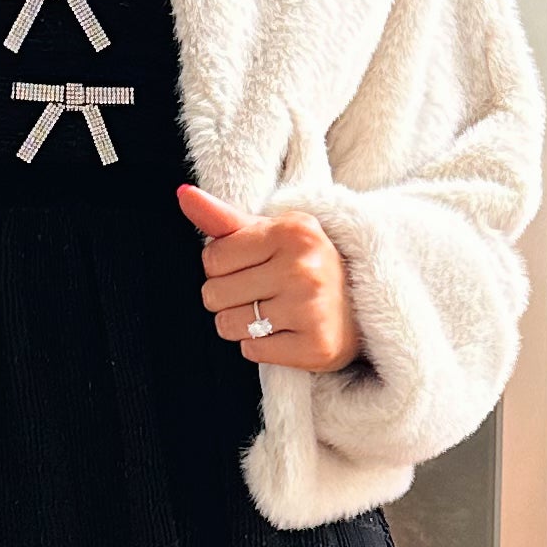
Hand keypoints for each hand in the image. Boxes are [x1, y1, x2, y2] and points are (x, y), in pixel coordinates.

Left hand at [177, 184, 359, 370]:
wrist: (362, 304)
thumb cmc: (305, 265)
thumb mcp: (271, 233)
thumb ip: (224, 218)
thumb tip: (183, 194)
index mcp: (293, 232)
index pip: (212, 258)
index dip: (223, 267)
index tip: (253, 266)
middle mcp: (304, 268)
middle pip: (214, 295)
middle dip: (229, 297)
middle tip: (264, 292)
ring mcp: (311, 309)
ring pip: (228, 325)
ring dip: (241, 324)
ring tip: (273, 313)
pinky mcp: (316, 347)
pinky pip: (251, 351)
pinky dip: (261, 346)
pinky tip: (285, 332)